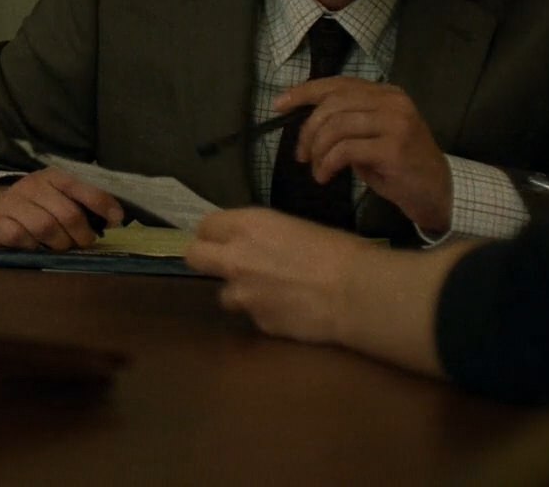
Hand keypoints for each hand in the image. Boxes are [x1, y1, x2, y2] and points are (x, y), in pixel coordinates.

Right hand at [0, 168, 124, 251]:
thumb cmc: (35, 208)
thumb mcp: (58, 198)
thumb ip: (83, 205)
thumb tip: (115, 220)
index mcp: (52, 177)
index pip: (81, 187)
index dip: (102, 204)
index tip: (116, 221)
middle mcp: (32, 185)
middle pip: (68, 213)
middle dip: (82, 234)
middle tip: (83, 242)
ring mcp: (12, 203)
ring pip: (46, 227)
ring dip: (60, 244)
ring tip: (61, 247)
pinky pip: (21, 237)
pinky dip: (33, 247)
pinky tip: (35, 247)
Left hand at [185, 208, 371, 344]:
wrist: (355, 293)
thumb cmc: (337, 251)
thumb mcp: (294, 228)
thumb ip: (262, 236)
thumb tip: (255, 246)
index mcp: (245, 226)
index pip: (206, 226)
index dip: (214, 233)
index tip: (223, 238)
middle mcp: (234, 258)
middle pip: (194, 256)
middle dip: (204, 258)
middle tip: (225, 263)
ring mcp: (242, 294)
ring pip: (224, 294)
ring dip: (241, 293)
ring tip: (271, 293)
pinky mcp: (257, 322)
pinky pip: (254, 316)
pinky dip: (266, 314)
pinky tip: (291, 311)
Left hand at [274, 77, 452, 232]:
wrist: (438, 193)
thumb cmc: (399, 166)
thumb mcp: (370, 136)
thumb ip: (345, 122)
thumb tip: (304, 122)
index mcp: (385, 93)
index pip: (337, 84)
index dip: (304, 92)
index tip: (278, 105)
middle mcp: (392, 101)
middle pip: (332, 104)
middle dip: (308, 130)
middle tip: (301, 155)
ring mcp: (396, 122)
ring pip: (336, 126)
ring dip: (318, 150)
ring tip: (317, 169)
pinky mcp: (394, 148)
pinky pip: (345, 150)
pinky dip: (327, 163)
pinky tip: (325, 176)